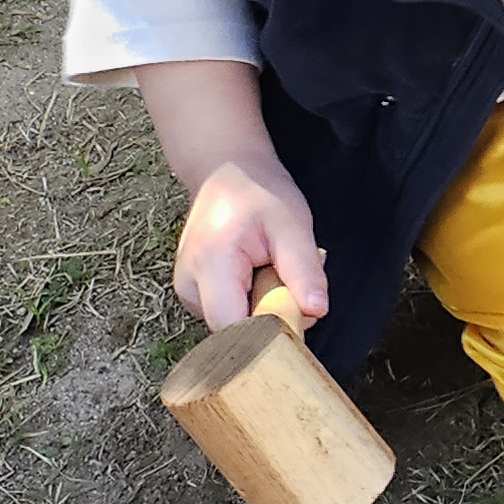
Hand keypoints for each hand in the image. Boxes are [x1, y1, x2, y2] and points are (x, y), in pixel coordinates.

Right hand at [173, 152, 324, 331]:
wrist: (226, 173)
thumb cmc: (259, 192)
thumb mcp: (292, 223)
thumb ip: (303, 269)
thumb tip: (315, 311)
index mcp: (210, 264)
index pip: (234, 327)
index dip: (269, 330)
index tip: (299, 311)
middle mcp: (189, 284)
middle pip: (235, 330)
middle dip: (272, 316)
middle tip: (292, 278)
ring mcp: (188, 291)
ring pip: (234, 323)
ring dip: (265, 307)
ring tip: (275, 269)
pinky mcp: (195, 294)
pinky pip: (231, 312)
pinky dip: (254, 301)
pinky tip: (262, 274)